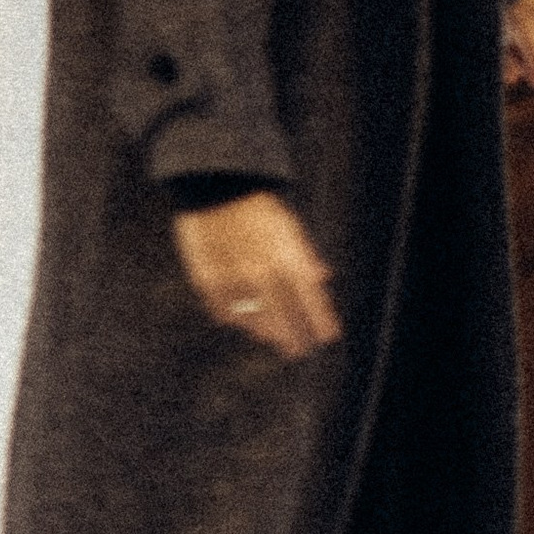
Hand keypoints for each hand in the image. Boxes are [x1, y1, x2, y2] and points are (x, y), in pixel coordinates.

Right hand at [173, 191, 339, 358]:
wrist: (215, 184)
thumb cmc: (258, 205)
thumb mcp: (290, 226)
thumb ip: (306, 255)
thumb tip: (323, 277)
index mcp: (287, 258)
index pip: (311, 302)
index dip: (321, 322)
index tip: (327, 337)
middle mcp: (261, 275)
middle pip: (282, 321)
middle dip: (294, 338)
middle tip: (299, 349)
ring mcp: (232, 281)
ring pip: (252, 322)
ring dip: (265, 331)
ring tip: (272, 336)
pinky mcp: (207, 282)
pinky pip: (224, 313)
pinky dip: (235, 317)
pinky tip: (242, 319)